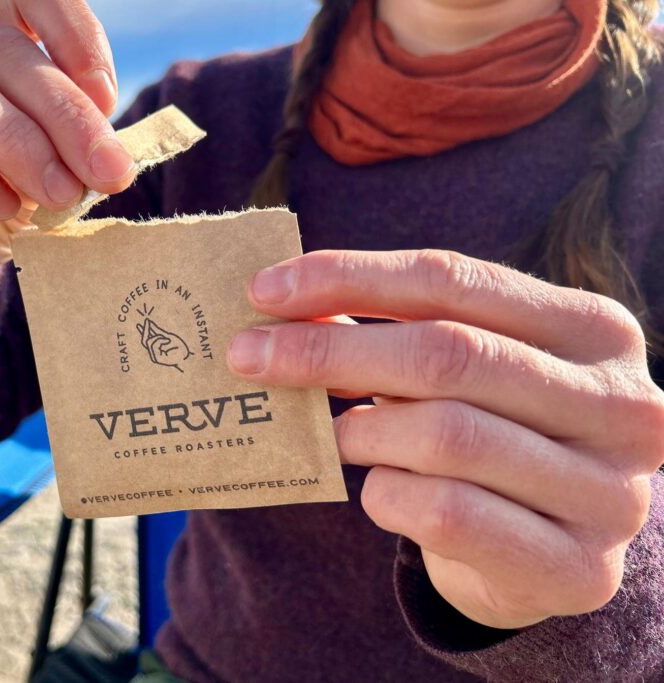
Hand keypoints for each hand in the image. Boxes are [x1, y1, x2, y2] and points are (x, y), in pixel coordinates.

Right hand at [137, 317, 193, 371]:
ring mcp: (154, 357)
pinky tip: (168, 340)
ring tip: (167, 339)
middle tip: (147, 321)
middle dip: (145, 331)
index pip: (146, 340)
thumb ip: (157, 331)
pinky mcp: (156, 359)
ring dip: (157, 338)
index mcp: (156, 349)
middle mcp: (154, 354)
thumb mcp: (167, 336)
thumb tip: (149, 323)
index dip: (144, 331)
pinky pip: (154, 345)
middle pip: (144, 341)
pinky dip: (160, 341)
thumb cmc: (179, 347)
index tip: (146, 320)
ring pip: (149, 342)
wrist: (186, 355)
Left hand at [228, 249, 663, 629]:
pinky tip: (382, 491)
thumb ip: (395, 332)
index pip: (453, 278)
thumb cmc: (491, 437)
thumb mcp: (462, 370)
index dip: (349, 277)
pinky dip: (387, 496)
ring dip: (361, 431)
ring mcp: (610, 494)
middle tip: (248, 357)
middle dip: (328, 351)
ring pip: (445, 436)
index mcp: (595, 329)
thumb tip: (282, 306)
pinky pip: (446, 514)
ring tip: (335, 434)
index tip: (264, 289)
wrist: (544, 552)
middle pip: (447, 354)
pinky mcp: (576, 569)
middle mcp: (622, 405)